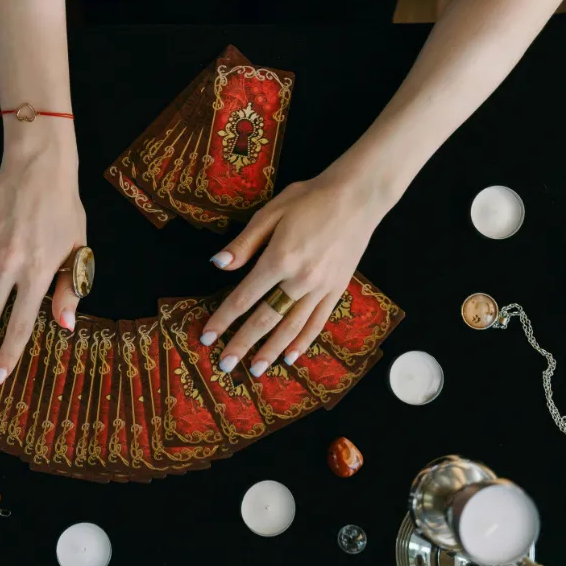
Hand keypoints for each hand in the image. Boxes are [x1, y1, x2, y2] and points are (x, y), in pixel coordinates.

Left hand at [201, 159, 393, 375]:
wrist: (358, 196)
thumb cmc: (310, 199)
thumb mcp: (271, 213)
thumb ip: (245, 243)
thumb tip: (218, 265)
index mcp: (280, 259)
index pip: (244, 297)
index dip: (223, 319)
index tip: (207, 337)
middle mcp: (301, 279)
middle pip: (265, 319)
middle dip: (242, 344)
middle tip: (225, 365)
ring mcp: (322, 288)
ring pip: (292, 327)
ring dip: (271, 350)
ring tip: (256, 370)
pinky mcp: (337, 289)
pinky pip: (317, 322)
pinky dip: (303, 341)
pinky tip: (290, 356)